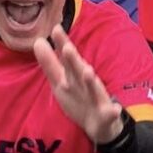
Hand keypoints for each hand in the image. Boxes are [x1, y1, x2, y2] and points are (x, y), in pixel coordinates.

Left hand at [34, 25, 122, 143]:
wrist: (99, 124)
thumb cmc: (78, 97)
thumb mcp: (61, 81)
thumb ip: (50, 62)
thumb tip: (37, 41)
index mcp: (73, 76)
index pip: (66, 59)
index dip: (62, 45)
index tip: (55, 29)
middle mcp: (85, 83)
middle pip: (78, 71)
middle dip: (73, 61)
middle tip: (67, 48)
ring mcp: (97, 98)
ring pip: (94, 89)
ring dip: (91, 81)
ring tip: (88, 71)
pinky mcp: (106, 114)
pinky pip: (110, 113)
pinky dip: (113, 111)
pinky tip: (115, 109)